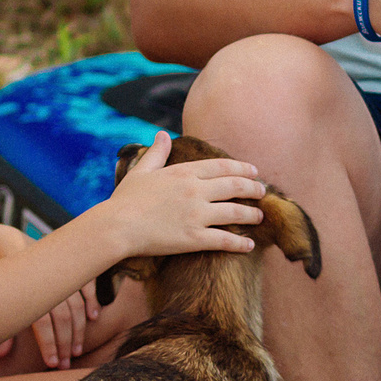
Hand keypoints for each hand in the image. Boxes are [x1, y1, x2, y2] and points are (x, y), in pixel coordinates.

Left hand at [0, 224, 99, 365]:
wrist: (2, 240)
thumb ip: (1, 325)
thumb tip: (1, 355)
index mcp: (26, 289)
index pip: (43, 323)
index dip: (49, 345)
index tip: (52, 363)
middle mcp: (46, 281)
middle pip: (63, 318)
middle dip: (65, 344)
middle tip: (65, 365)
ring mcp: (59, 271)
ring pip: (76, 305)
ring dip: (79, 329)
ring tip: (76, 350)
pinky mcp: (67, 264)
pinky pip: (85, 283)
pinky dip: (92, 299)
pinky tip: (94, 317)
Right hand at [104, 133, 264, 256]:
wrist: (117, 226)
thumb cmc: (125, 199)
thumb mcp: (141, 170)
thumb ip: (156, 153)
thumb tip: (163, 135)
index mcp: (184, 172)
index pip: (222, 167)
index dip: (242, 169)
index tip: (254, 172)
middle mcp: (195, 190)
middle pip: (235, 186)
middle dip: (253, 189)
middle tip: (263, 192)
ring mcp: (197, 215)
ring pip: (235, 212)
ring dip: (252, 214)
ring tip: (260, 216)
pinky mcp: (194, 238)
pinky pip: (225, 240)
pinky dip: (240, 243)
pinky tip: (249, 244)